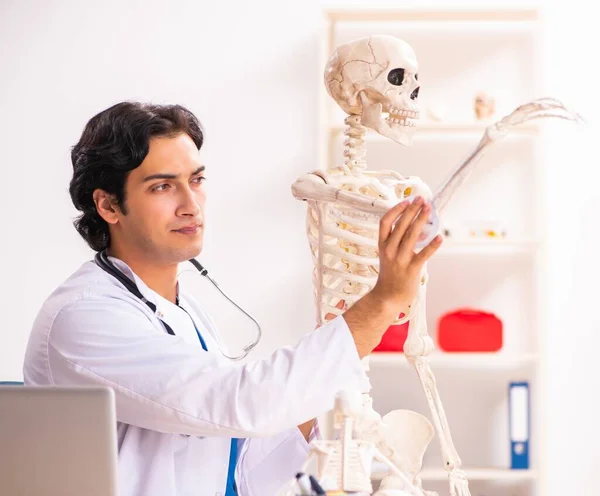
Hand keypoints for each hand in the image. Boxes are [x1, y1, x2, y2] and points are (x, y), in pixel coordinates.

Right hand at [341, 197, 442, 357]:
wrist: (387, 298)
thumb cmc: (390, 275)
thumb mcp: (387, 255)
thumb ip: (396, 241)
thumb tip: (412, 224)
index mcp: (382, 245)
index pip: (385, 222)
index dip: (395, 210)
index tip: (406, 201)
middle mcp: (390, 250)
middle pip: (401, 225)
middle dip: (412, 210)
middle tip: (422, 199)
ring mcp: (400, 259)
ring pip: (412, 235)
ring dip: (421, 220)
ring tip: (429, 209)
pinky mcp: (412, 269)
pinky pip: (424, 254)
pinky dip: (433, 245)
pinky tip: (440, 237)